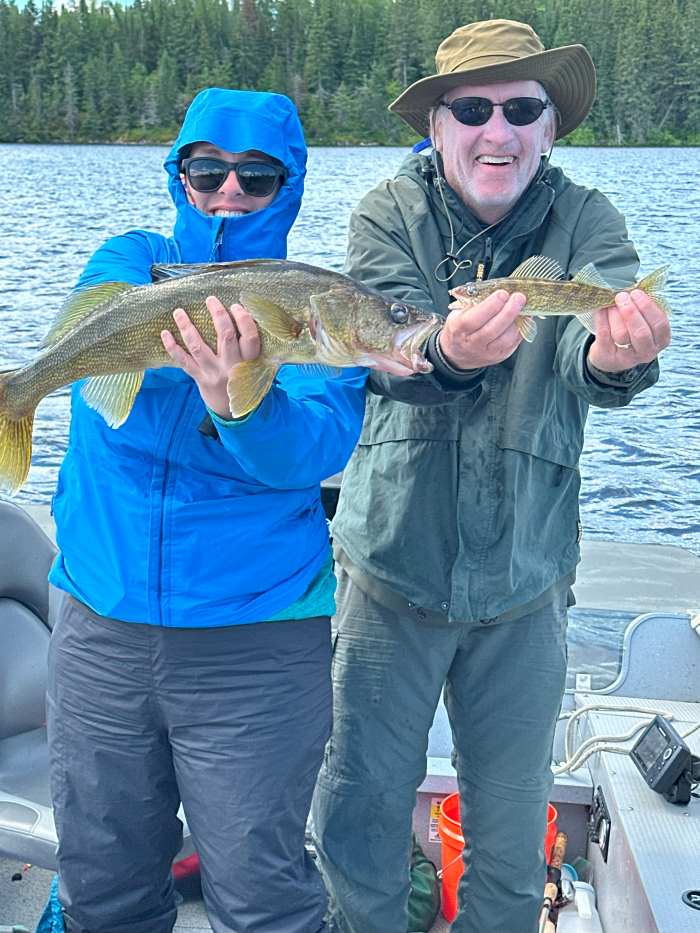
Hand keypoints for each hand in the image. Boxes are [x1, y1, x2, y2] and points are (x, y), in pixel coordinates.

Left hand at [160, 297, 260, 418]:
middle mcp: (232, 366)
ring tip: (179, 312)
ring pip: (199, 347)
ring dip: (187, 327)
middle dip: (218, 315)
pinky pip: (184, 362)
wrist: (232, 411)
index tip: (236, 306)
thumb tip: (244, 315)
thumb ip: (251, 348)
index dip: (243, 319)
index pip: (250, 337)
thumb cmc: (243, 381)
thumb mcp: (255, 367)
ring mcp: (214, 373)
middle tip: (210, 299)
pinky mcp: (200, 378)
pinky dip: (172, 347)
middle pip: (226, 336)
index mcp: (250, 361)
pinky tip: (165, 333)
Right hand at [439, 290, 526, 369]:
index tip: (502, 293)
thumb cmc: (459, 328)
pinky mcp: (499, 356)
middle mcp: (473, 343)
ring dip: (517, 321)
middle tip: (519, 297)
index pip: (475, 319)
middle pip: (493, 329)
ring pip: (506, 338)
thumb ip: (474, 304)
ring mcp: (487, 352)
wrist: (457, 354)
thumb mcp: (458, 313)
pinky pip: (513, 343)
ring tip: (523, 307)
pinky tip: (524, 318)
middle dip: (508, 311)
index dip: (491, 306)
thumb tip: (496, 290)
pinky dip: (520, 329)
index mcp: (459, 329)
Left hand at [587, 290, 670, 372]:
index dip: (648, 307)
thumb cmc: (630, 330)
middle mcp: (647, 351)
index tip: (636, 293)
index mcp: (661, 339)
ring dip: (614, 315)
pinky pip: (604, 335)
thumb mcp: (643, 320)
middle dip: (631, 312)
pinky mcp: (608, 356)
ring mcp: (628, 357)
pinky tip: (600, 309)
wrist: (610, 353)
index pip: (659, 324)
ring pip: (621, 334)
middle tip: (622, 296)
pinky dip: (601, 319)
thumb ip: (642, 307)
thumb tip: (631, 290)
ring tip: (611, 303)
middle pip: (641, 332)